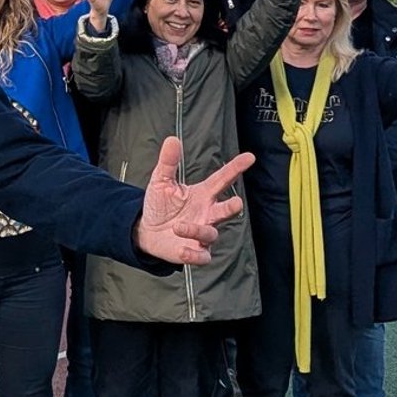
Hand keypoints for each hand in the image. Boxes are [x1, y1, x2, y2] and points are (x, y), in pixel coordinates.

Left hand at [135, 135, 253, 266]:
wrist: (147, 230)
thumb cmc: (160, 205)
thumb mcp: (161, 181)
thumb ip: (168, 162)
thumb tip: (172, 140)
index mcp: (203, 194)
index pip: (222, 179)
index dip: (236, 168)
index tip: (249, 158)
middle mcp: (207, 214)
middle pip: (225, 210)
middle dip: (232, 207)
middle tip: (237, 203)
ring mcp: (202, 234)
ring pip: (210, 234)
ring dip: (196, 230)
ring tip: (178, 226)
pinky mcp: (194, 251)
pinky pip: (202, 257)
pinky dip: (194, 255)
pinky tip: (183, 250)